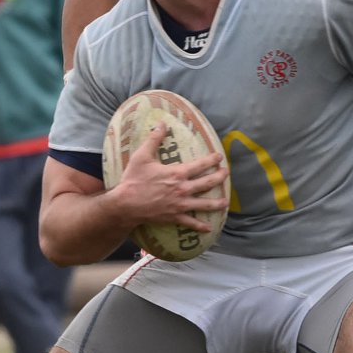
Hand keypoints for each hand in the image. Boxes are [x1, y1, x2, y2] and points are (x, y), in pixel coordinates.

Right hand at [115, 120, 229, 232]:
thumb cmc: (133, 179)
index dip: (212, 160)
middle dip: (219, 177)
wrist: (126, 204)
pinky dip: (200, 226)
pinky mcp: (174, 217)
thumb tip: (162, 124)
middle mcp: (183, 189)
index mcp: (177, 173)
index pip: (200, 165)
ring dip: (217, 203)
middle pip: (207, 183)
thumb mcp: (142, 156)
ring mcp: (180, 204)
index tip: (219, 156)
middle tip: (226, 173)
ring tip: (225, 202)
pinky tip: (209, 228)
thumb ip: (154, 139)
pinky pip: (190, 222)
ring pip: (204, 204)